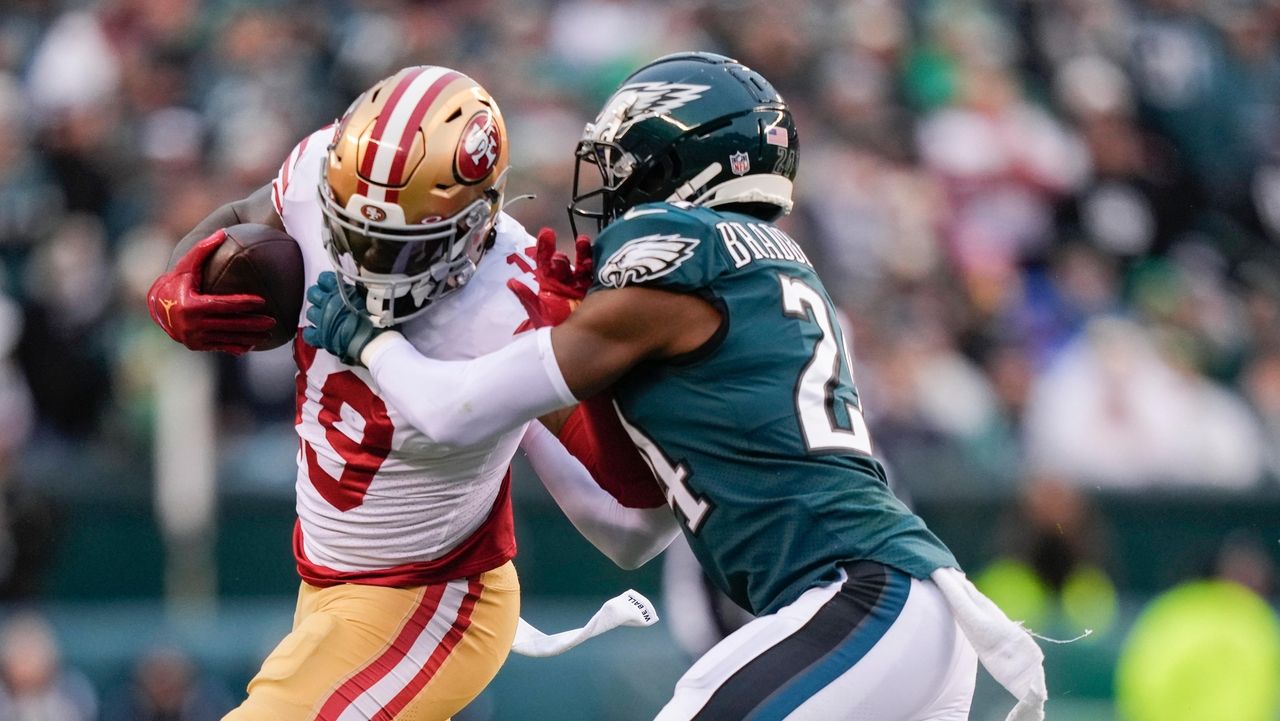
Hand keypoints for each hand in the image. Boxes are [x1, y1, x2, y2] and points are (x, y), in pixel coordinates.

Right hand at [147, 230, 274, 354]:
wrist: (157, 307)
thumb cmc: (177, 281)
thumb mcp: (187, 265)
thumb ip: (203, 249)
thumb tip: (223, 232)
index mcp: (191, 305)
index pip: (223, 305)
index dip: (243, 303)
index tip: (262, 301)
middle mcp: (192, 325)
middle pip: (230, 325)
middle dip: (253, 324)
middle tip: (273, 321)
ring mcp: (194, 338)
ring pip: (228, 339)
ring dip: (250, 338)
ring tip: (269, 335)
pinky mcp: (196, 345)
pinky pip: (221, 346)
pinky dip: (237, 346)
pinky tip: (253, 344)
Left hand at [302, 271, 382, 365]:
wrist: (372, 339)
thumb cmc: (375, 318)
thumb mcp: (368, 297)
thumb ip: (357, 291)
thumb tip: (355, 288)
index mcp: (339, 291)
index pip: (324, 279)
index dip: (325, 282)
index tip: (329, 286)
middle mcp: (328, 303)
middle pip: (313, 294)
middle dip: (317, 296)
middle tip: (325, 301)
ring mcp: (322, 320)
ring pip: (310, 313)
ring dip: (316, 314)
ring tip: (324, 318)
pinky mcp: (321, 336)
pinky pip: (309, 334)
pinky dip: (311, 333)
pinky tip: (316, 333)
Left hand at [509, 227, 593, 330]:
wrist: (576, 344)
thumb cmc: (555, 329)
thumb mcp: (539, 313)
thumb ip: (527, 298)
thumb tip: (511, 282)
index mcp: (550, 284)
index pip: (546, 262)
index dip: (545, 248)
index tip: (547, 233)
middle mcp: (565, 281)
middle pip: (564, 263)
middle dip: (563, 255)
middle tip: (562, 254)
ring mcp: (582, 285)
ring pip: (582, 266)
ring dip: (583, 253)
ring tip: (583, 242)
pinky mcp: (596, 291)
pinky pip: (597, 276)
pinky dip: (598, 266)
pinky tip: (599, 258)